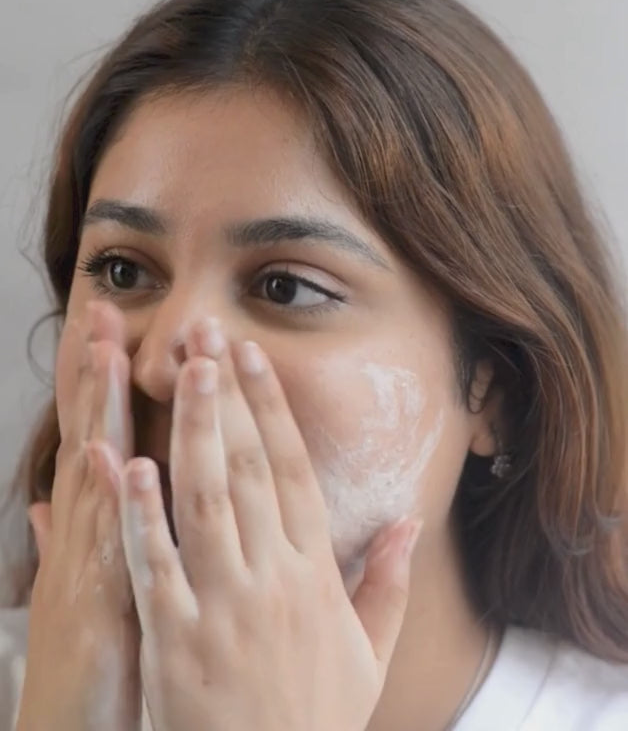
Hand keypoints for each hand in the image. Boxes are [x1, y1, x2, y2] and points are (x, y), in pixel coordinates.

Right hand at [17, 302, 140, 730]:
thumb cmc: (90, 665)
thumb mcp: (81, 591)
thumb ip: (72, 539)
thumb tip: (50, 501)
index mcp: (89, 530)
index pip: (96, 439)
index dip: (101, 385)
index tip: (114, 330)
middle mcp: (82, 537)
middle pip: (87, 439)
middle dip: (94, 374)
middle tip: (102, 310)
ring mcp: (83, 567)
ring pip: (92, 476)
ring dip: (97, 413)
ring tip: (104, 353)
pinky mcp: (97, 609)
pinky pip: (103, 546)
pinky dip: (104, 503)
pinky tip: (109, 457)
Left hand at [119, 317, 421, 730]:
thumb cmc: (316, 719)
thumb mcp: (369, 654)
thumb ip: (391, 583)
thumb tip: (414, 521)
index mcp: (314, 574)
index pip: (293, 471)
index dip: (273, 409)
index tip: (255, 359)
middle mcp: (271, 578)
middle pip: (249, 468)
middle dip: (228, 397)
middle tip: (210, 337)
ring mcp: (221, 606)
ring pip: (206, 500)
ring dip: (194, 430)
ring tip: (182, 371)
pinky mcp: (174, 640)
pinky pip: (155, 565)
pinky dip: (142, 513)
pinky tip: (130, 463)